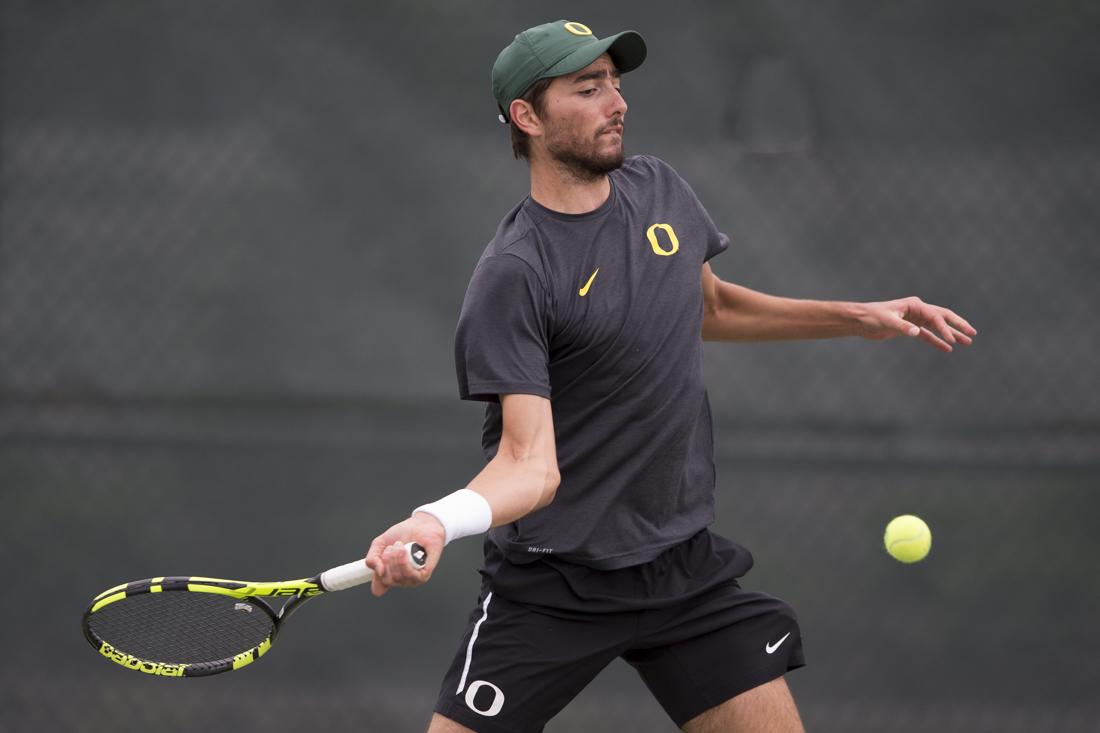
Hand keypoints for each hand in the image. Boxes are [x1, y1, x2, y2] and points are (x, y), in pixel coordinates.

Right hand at [364, 512, 445, 596]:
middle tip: (392, 547)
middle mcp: (401, 580)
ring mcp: (413, 579)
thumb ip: (371, 558)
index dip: (376, 577)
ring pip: (398, 578)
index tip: (379, 560)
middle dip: (386, 559)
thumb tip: (378, 571)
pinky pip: (411, 575)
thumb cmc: (402, 534)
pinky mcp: (425, 574)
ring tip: (399, 546)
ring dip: (395, 558)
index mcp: (390, 576)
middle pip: (387, 580)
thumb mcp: (379, 544)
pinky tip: (405, 550)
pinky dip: (405, 561)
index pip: (378, 589)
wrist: (420, 524)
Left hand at [856, 296, 976, 351]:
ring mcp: (915, 319)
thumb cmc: (871, 317)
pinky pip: (927, 335)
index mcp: (914, 305)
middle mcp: (917, 310)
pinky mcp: (910, 328)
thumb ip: (902, 327)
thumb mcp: (886, 321)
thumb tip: (916, 332)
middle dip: (958, 325)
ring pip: (937, 327)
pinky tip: (948, 348)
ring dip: (951, 334)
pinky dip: (937, 341)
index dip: (945, 328)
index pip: (935, 317)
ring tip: (967, 342)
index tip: (953, 340)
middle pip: (943, 317)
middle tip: (973, 333)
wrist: (860, 321)